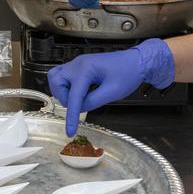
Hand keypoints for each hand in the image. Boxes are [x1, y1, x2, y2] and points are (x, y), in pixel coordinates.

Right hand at [48, 39, 174, 135]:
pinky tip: (77, 92)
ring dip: (62, 92)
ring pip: (56, 78)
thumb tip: (80, 109)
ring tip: (78, 99)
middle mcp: (78, 63)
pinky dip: (64, 86)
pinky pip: (62, 75)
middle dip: (65, 98)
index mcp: (86, 69)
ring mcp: (78, 63)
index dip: (71, 116)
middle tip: (79, 106)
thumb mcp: (113, 92)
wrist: (137, 62)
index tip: (70, 131)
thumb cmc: (128, 73)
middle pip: (57, 83)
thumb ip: (93, 102)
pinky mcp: (80, 66)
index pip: (73, 96)